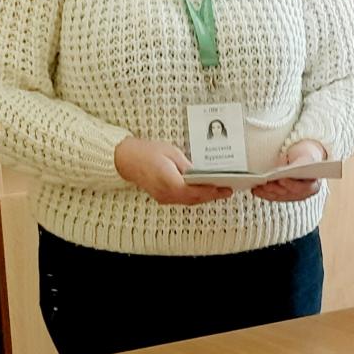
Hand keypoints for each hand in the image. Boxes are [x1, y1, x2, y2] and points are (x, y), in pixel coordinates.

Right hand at [114, 137, 232, 205]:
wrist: (126, 159)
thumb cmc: (147, 152)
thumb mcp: (172, 153)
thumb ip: (188, 166)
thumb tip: (202, 175)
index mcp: (167, 180)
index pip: (192, 191)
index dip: (209, 191)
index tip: (223, 188)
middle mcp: (165, 193)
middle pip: (193, 199)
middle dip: (212, 195)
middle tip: (227, 190)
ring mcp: (163, 197)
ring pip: (189, 201)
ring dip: (204, 197)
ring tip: (220, 191)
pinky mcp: (162, 197)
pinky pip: (182, 200)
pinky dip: (195, 197)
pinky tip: (204, 191)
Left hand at [252, 139, 326, 202]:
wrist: (305, 160)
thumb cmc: (305, 158)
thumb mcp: (305, 159)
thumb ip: (299, 165)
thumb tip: (287, 171)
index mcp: (313, 185)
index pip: (302, 187)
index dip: (291, 184)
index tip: (281, 179)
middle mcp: (304, 194)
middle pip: (288, 193)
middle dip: (275, 188)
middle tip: (264, 183)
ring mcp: (294, 197)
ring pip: (279, 196)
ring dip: (267, 192)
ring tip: (257, 186)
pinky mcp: (285, 197)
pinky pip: (274, 197)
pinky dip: (264, 194)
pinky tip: (256, 190)